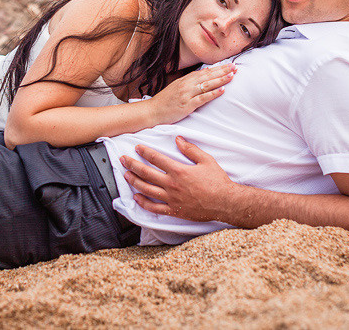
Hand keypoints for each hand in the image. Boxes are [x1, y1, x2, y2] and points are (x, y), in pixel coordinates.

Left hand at [120, 136, 236, 221]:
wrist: (225, 202)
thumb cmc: (217, 181)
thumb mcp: (206, 160)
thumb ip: (190, 149)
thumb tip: (178, 139)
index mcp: (179, 171)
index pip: (156, 158)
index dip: (144, 152)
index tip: (137, 148)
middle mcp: (172, 185)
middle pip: (146, 173)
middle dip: (132, 165)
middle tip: (123, 160)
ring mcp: (171, 198)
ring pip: (146, 189)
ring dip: (134, 181)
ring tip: (126, 175)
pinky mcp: (174, 210)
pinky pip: (154, 207)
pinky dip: (143, 203)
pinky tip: (136, 198)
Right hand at [147, 64, 235, 124]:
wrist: (152, 111)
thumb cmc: (165, 101)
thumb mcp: (177, 87)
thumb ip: (190, 80)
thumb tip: (204, 72)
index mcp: (185, 80)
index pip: (205, 72)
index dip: (218, 68)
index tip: (230, 65)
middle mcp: (186, 85)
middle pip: (208, 76)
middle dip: (222, 71)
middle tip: (235, 68)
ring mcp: (187, 94)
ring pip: (207, 85)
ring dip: (220, 80)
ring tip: (231, 76)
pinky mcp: (187, 105)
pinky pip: (202, 98)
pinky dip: (213, 94)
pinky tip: (222, 90)